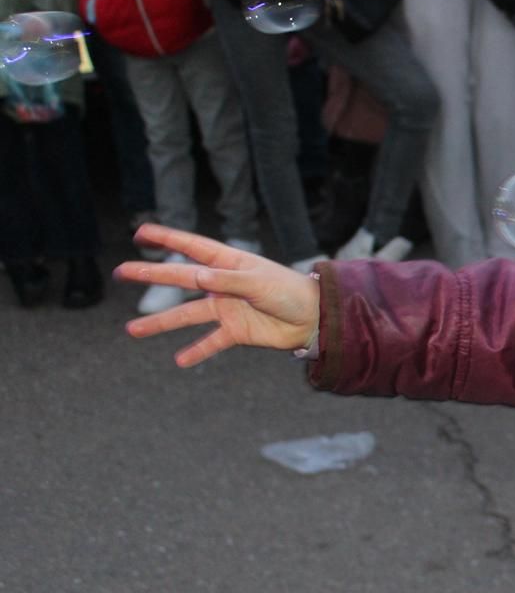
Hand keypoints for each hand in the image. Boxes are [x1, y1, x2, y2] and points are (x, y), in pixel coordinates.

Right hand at [115, 224, 321, 367]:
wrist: (315, 318)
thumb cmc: (290, 291)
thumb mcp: (259, 282)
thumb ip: (228, 280)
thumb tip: (197, 275)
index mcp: (228, 263)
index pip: (192, 247)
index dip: (167, 238)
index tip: (140, 233)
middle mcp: (222, 284)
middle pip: (180, 278)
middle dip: (151, 274)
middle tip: (121, 271)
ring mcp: (226, 308)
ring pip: (187, 315)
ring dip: (161, 322)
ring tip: (132, 330)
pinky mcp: (235, 331)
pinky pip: (211, 342)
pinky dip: (197, 350)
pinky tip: (180, 360)